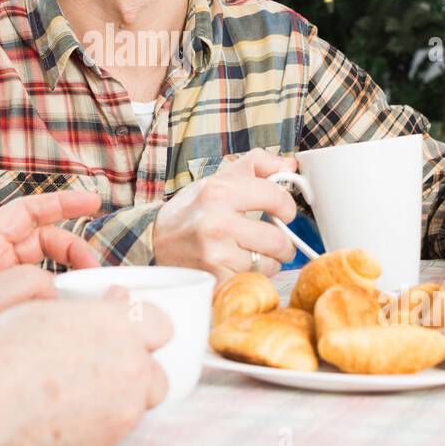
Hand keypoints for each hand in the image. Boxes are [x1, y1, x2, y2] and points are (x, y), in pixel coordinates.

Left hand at [0, 190, 102, 415]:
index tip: (94, 201)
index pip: (27, 212)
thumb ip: (24, 283)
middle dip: (74, 250)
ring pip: (46, 270)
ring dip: (69, 278)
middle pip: (45, 241)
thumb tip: (59, 286)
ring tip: (84, 297)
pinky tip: (66, 316)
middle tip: (94, 274)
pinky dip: (58, 301)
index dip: (62, 203)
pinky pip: (40, 298)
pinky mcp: (4, 314)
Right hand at [153, 148, 297, 282]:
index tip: (284, 212)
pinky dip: (251, 276)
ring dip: (266, 261)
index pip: (276, 198)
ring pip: (269, 264)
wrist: (154, 240)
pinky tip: (237, 266)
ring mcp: (215, 254)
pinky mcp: (215, 278)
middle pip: (277, 239)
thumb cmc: (191, 210)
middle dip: (282, 242)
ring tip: (249, 252)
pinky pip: (253, 281)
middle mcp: (217, 223)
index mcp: (218, 192)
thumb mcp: (218, 179)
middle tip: (273, 240)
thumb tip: (290, 164)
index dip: (287, 207)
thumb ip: (256, 165)